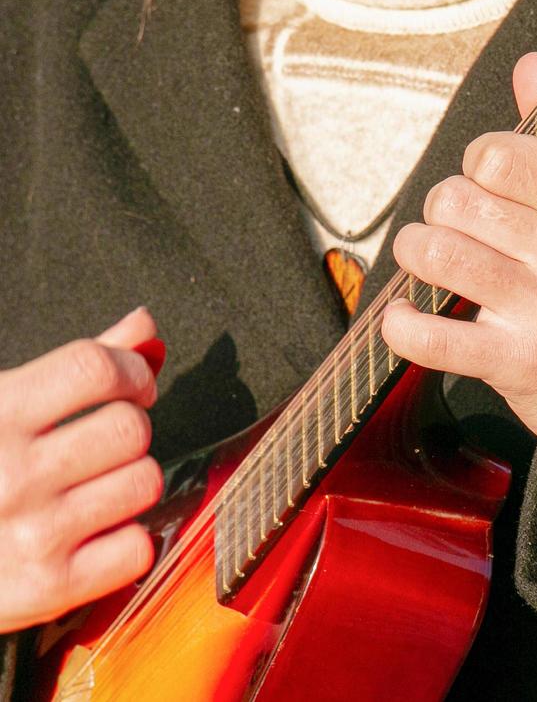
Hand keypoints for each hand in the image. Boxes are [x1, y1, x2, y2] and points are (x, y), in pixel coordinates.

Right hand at [0, 308, 164, 632]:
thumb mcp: (0, 408)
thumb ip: (74, 370)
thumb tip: (143, 327)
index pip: (95, 367)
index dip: (130, 371)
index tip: (132, 384)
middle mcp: (10, 475)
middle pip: (131, 427)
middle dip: (127, 431)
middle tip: (97, 448)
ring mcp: (31, 534)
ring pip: (144, 482)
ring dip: (128, 484)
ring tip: (88, 491)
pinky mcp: (48, 588)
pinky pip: (138, 546)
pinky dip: (124, 542)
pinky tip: (89, 535)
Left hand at [382, 53, 536, 525]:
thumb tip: (531, 65)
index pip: (498, 153)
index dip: (476, 169)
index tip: (486, 191)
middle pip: (457, 198)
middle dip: (442, 215)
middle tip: (456, 235)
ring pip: (436, 252)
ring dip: (416, 257)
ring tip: (429, 266)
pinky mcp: (520, 362)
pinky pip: (429, 332)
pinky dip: (403, 324)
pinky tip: (410, 319)